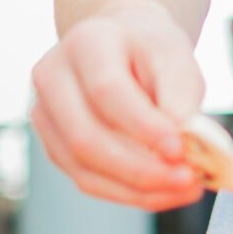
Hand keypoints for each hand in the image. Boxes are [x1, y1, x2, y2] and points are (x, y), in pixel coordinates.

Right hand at [30, 0, 206, 210]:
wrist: (124, 43)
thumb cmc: (152, 50)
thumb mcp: (176, 57)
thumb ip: (181, 96)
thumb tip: (184, 145)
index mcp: (87, 41)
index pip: (107, 91)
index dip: (143, 126)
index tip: (180, 150)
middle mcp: (52, 77)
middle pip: (85, 136)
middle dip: (140, 168)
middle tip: (188, 180)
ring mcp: (44, 113)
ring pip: (83, 166)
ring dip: (137, 188)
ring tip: (184, 189)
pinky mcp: (52, 143)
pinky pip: (86, 179)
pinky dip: (127, 192)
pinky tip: (163, 192)